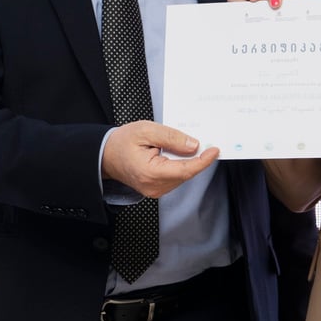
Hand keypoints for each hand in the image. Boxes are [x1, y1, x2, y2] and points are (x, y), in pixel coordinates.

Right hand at [101, 120, 219, 197]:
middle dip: (197, 158)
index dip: (203, 161)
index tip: (214, 150)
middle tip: (205, 141)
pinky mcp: (156, 189)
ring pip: (182, 176)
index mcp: (150, 173)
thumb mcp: (146, 130)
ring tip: (185, 144)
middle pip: (186, 173)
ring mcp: (155, 190)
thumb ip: (171, 137)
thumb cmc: (122, 142)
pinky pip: (175, 177)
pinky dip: (180, 165)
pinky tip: (177, 153)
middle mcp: (154, 186)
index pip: (185, 170)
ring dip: (188, 161)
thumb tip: (193, 145)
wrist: (105, 155)